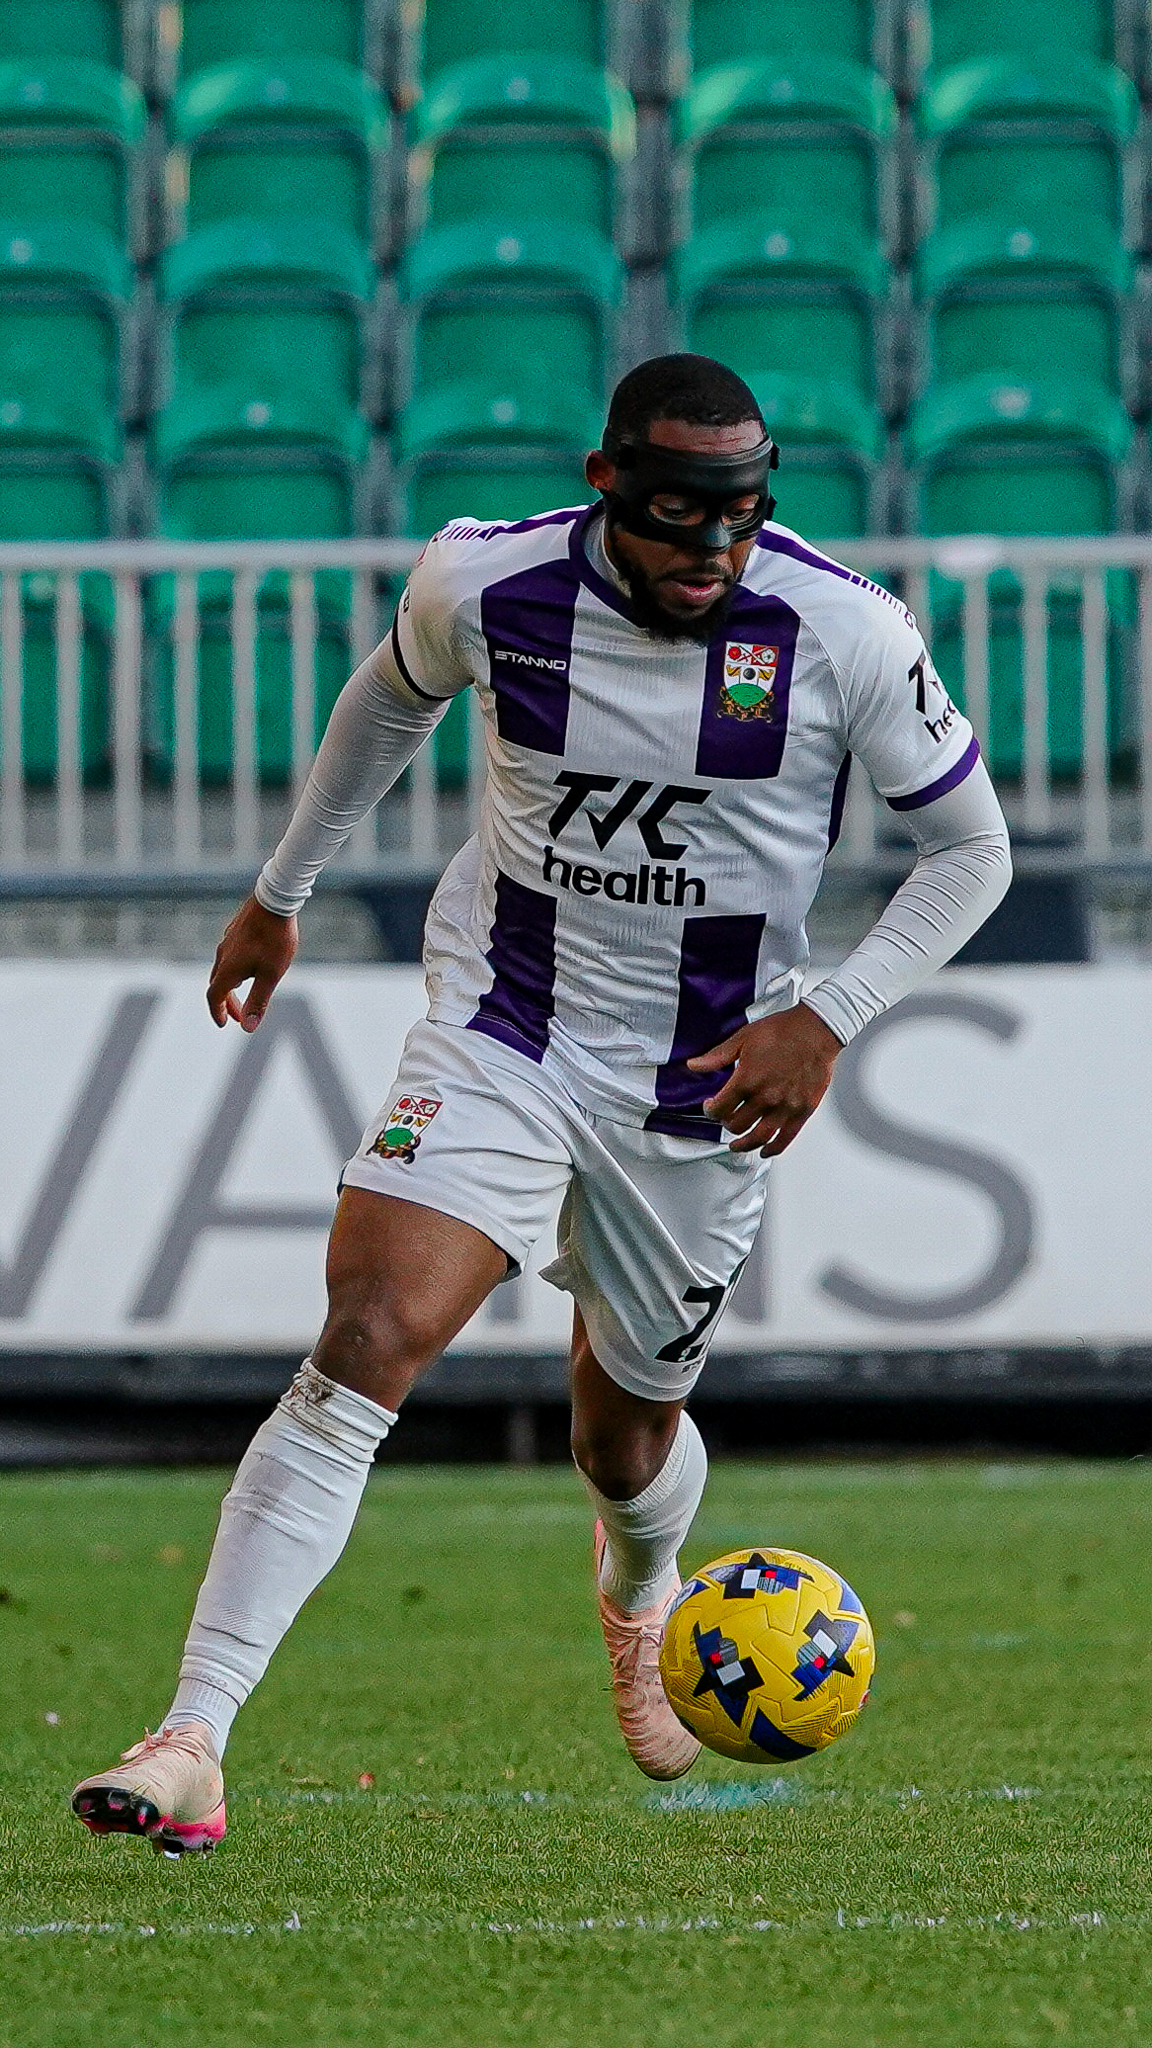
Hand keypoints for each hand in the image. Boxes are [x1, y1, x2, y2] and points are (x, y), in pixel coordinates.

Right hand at [206, 895, 297, 1030]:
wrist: (275, 900)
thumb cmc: (275, 939)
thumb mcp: (271, 975)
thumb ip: (258, 1001)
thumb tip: (247, 1028)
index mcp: (228, 969)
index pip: (214, 997)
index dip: (217, 1012)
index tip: (224, 1023)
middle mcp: (223, 955)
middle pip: (218, 985)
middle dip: (227, 1003)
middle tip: (241, 1016)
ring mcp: (228, 941)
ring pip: (223, 969)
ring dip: (231, 986)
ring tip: (246, 992)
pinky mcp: (236, 931)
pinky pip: (230, 955)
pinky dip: (235, 969)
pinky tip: (251, 966)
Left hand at [687, 1003, 841, 1155]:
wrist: (816, 1029)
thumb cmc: (783, 1030)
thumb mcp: (742, 1038)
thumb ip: (717, 1056)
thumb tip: (694, 1065)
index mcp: (747, 1080)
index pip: (719, 1108)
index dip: (710, 1110)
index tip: (710, 1107)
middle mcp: (765, 1098)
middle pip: (737, 1125)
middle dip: (726, 1124)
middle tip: (725, 1120)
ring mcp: (784, 1107)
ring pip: (758, 1137)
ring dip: (744, 1145)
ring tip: (737, 1145)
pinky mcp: (802, 1111)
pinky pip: (785, 1138)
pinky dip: (773, 1149)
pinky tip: (765, 1151)